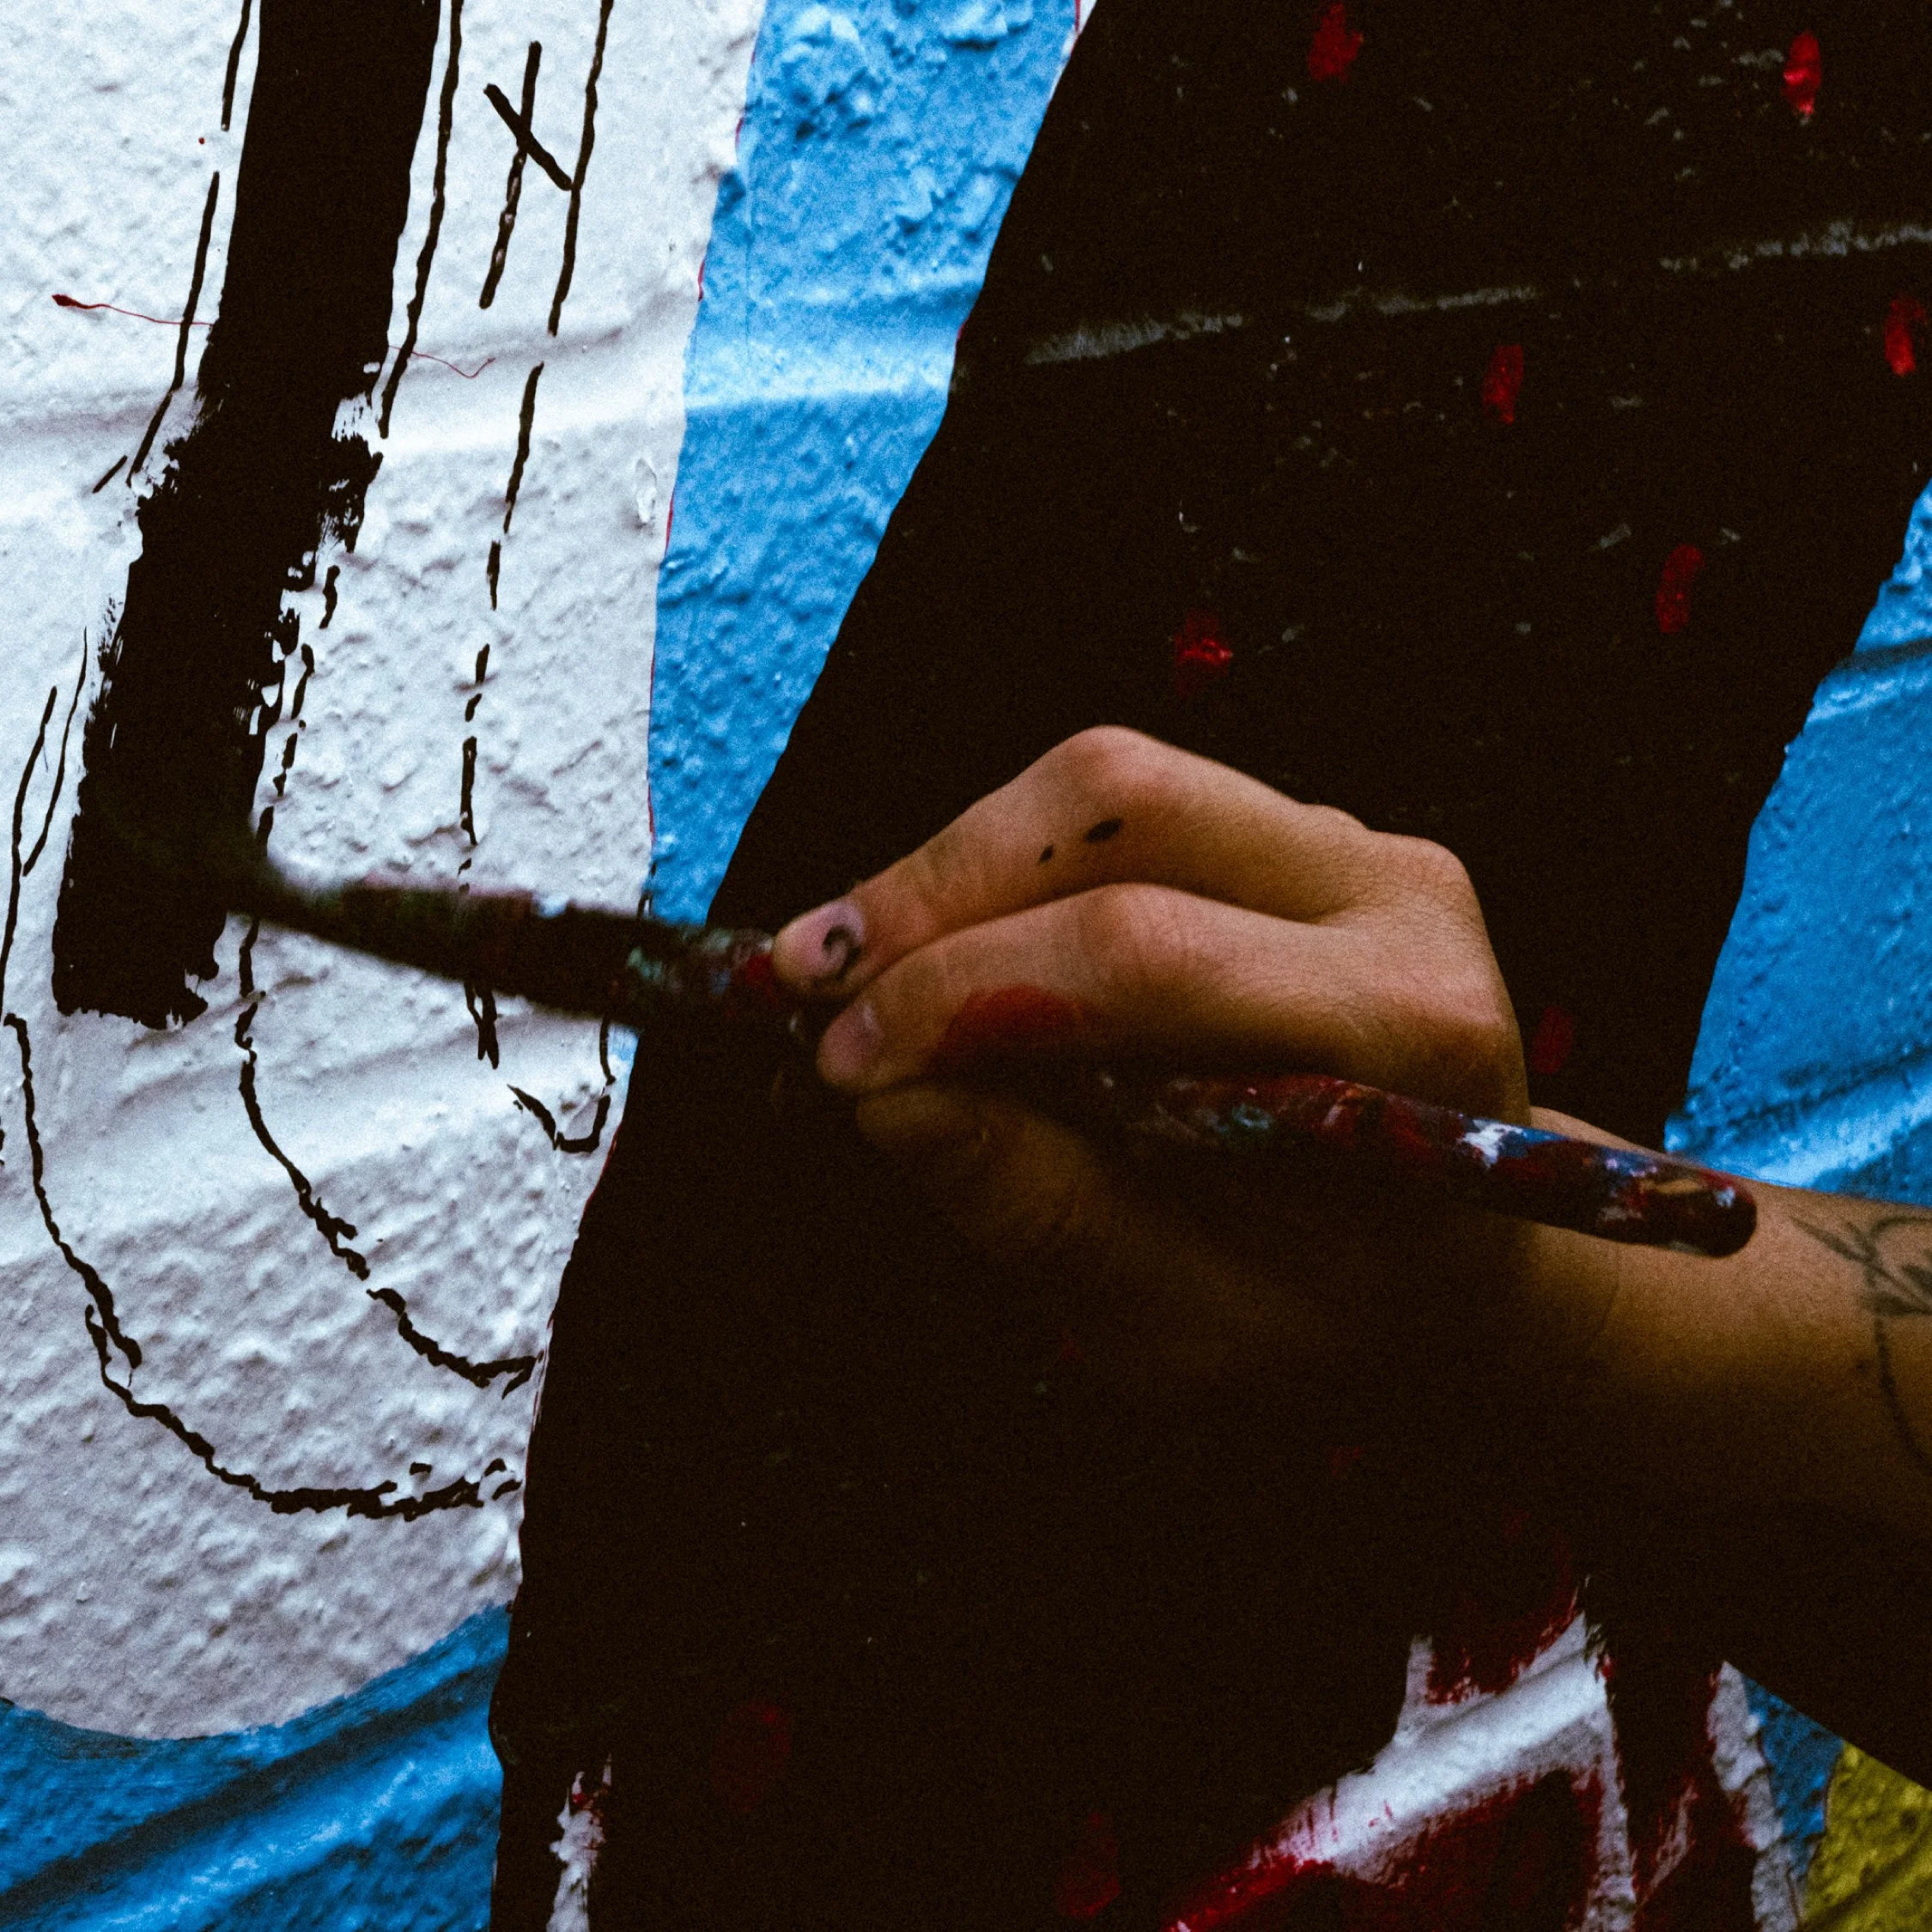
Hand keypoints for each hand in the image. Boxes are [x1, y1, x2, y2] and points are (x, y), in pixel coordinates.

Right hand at [771, 728, 1565, 1424]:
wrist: (1461, 1278)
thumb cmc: (1334, 1324)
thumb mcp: (1186, 1327)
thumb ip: (1040, 1207)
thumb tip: (878, 1091)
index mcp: (1402, 1032)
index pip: (1147, 953)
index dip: (964, 993)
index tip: (839, 1060)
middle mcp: (1395, 897)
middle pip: (1120, 807)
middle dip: (936, 887)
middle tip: (807, 977)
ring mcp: (1352, 846)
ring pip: (1109, 784)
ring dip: (956, 865)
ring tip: (857, 965)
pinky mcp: (1298, 836)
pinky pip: (1123, 808)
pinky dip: (1006, 869)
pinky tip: (942, 953)